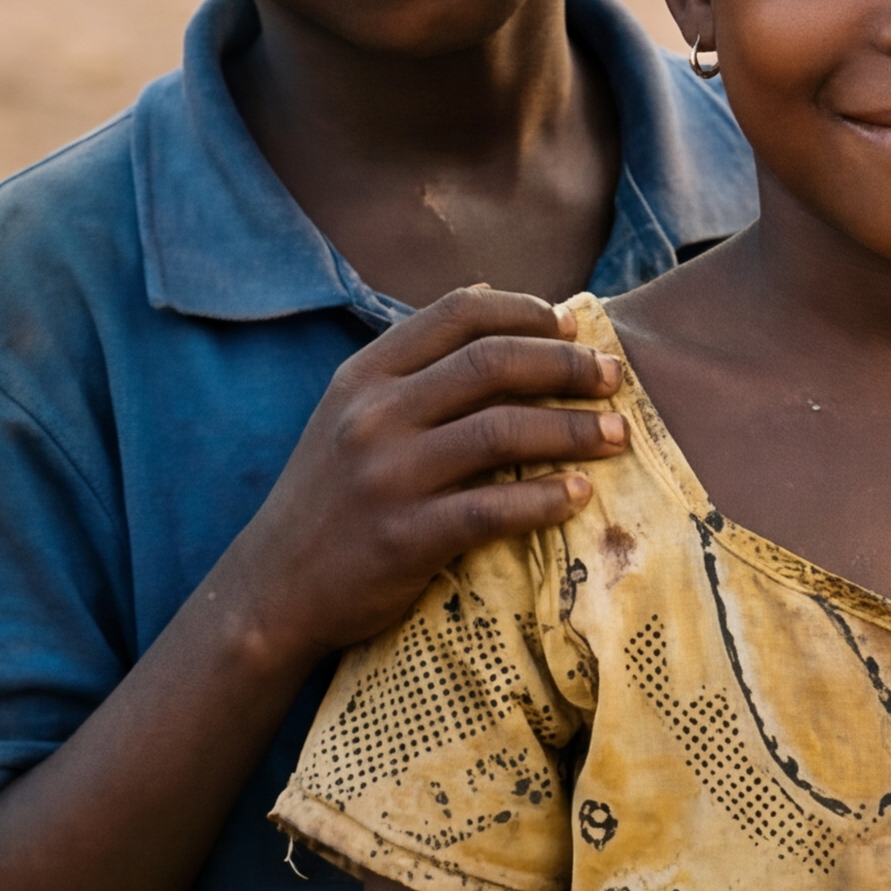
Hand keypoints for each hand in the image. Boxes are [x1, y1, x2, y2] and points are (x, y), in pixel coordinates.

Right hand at [206, 286, 629, 674]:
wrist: (272, 590)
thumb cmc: (330, 497)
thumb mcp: (350, 414)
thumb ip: (413, 365)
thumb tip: (493, 300)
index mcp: (364, 375)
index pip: (457, 313)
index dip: (525, 310)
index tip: (573, 325)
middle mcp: (372, 415)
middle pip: (491, 363)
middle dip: (567, 364)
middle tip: (614, 376)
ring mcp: (386, 475)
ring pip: (504, 430)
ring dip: (574, 429)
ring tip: (617, 435)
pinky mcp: (404, 537)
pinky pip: (494, 508)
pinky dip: (547, 498)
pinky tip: (579, 496)